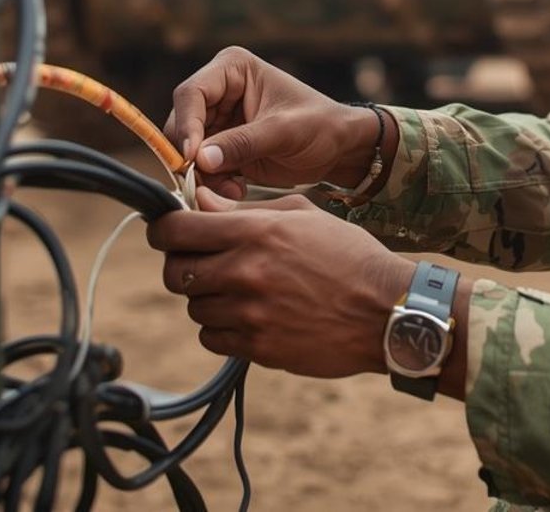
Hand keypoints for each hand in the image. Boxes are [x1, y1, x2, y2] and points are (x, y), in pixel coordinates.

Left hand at [147, 189, 414, 377]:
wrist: (387, 311)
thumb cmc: (349, 255)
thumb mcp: (302, 215)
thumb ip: (245, 209)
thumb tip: (199, 202)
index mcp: (255, 231)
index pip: (176, 230)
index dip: (163, 230)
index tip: (168, 232)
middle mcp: (246, 271)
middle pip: (174, 272)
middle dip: (181, 265)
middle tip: (202, 263)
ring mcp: (250, 314)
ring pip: (193, 307)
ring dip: (206, 298)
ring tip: (238, 290)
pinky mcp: (258, 348)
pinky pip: (211, 337)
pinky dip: (221, 328)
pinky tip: (248, 316)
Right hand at [166, 46, 383, 196]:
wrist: (340, 149)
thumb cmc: (321, 126)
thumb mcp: (285, 132)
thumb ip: (243, 143)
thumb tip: (199, 159)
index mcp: (232, 69)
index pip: (191, 93)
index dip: (186, 125)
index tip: (191, 157)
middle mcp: (219, 91)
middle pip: (182, 123)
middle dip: (192, 156)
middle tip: (207, 182)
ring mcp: (218, 120)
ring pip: (188, 149)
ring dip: (203, 174)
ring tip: (232, 191)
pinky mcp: (222, 146)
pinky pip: (202, 166)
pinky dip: (213, 182)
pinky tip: (237, 191)